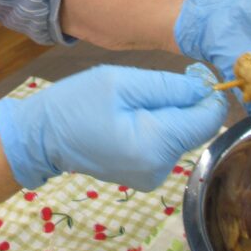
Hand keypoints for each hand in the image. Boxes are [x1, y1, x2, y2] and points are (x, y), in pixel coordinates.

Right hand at [0, 65, 227, 190]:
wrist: (43, 137)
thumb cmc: (78, 103)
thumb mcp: (122, 82)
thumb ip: (169, 86)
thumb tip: (206, 89)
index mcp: (155, 145)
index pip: (207, 120)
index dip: (207, 94)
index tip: (190, 74)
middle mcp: (160, 168)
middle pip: (195, 128)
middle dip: (183, 103)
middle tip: (149, 85)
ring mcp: (153, 177)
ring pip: (181, 135)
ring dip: (168, 114)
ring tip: (132, 103)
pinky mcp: (147, 176)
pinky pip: (166, 145)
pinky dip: (157, 128)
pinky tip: (131, 119)